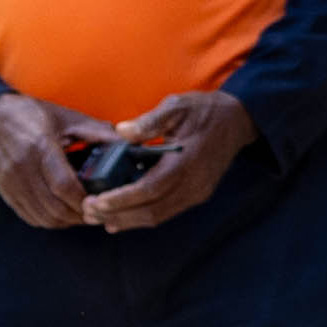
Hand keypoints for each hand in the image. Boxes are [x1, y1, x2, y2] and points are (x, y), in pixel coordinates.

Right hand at [0, 91, 100, 232]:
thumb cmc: (31, 115)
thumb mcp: (65, 117)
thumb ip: (96, 132)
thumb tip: (126, 143)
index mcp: (40, 146)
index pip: (64, 185)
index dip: (84, 200)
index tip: (101, 202)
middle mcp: (23, 168)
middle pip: (54, 207)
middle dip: (80, 216)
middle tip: (98, 213)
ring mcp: (11, 183)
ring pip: (43, 217)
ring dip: (66, 221)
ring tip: (82, 215)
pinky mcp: (5, 192)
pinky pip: (30, 217)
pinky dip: (49, 221)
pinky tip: (62, 214)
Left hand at [81, 88, 255, 234]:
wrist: (237, 120)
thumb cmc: (204, 110)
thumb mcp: (176, 106)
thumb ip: (149, 121)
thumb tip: (121, 131)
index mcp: (185, 162)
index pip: (150, 189)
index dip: (122, 199)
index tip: (97, 201)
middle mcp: (193, 184)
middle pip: (151, 211)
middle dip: (118, 215)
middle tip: (89, 213)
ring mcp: (196, 193)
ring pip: (158, 216)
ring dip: (128, 221)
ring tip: (100, 218)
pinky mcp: (196, 195)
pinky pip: (166, 212)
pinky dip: (142, 216)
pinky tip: (122, 215)